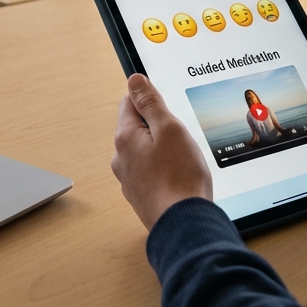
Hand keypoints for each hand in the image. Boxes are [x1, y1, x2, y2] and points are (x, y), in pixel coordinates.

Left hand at [111, 73, 212, 229]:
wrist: (184, 225)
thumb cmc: (180, 177)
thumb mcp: (169, 129)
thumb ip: (150, 103)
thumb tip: (134, 80)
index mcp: (124, 138)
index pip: (129, 103)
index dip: (151, 101)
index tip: (169, 110)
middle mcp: (121, 159)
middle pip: (138, 128)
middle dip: (159, 128)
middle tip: (180, 139)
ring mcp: (129, 179)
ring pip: (145, 151)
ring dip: (163, 150)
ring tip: (182, 162)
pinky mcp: (141, 196)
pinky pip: (150, 172)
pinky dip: (164, 170)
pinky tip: (180, 178)